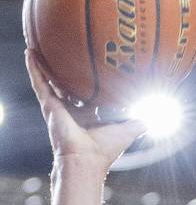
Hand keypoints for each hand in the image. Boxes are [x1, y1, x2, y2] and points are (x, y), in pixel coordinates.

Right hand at [26, 49, 143, 170]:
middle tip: (67, 51)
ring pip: (50, 81)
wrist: (86, 159)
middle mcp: (73, 110)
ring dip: (46, 65)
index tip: (96, 66)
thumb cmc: (105, 150)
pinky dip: (34, 68)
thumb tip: (155, 114)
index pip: (91, 95)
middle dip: (67, 72)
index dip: (92, 82)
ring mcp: (59, 107)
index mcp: (90, 116)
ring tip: (41, 45)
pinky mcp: (49, 105)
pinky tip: (30, 52)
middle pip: (69, 86)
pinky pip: (39, 82)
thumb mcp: (129, 131)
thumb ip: (141, 122)